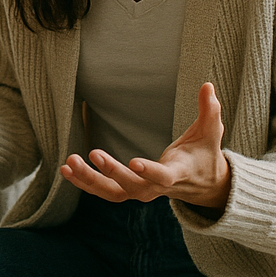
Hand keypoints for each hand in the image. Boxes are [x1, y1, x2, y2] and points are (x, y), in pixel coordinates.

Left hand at [60, 82, 230, 210]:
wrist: (203, 186)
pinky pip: (103, 191)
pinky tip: (65, 169)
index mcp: (177, 174)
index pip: (163, 177)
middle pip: (131, 187)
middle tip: (92, 153)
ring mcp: (140, 192)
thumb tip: (208, 84)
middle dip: (112, 172)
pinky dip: (84, 182)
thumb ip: (210, 111)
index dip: (150, 171)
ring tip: (69, 162)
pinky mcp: (127, 191)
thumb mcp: (210, 133)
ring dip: (89, 180)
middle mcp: (156, 188)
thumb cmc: (204, 155)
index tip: (133, 162)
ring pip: (112, 192)